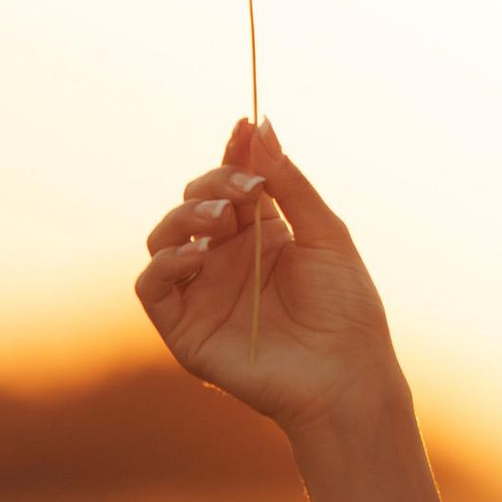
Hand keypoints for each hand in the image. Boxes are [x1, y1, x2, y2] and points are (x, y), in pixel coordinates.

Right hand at [135, 119, 400, 436]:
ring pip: (164, 237)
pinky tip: (197, 254)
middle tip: (246, 188)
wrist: (348, 377)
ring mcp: (202, 292)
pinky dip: (165, 263)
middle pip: (195, 202)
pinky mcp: (184, 328)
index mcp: (261, 236)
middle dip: (214, 182)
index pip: (232, 183)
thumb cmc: (347, 312)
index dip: (234, 154)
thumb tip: (262, 125)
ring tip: (222, 218)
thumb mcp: (326, 235)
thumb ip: (290, 183)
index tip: (244, 125)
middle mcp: (226, 260)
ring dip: (187, 216)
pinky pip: (152, 286)